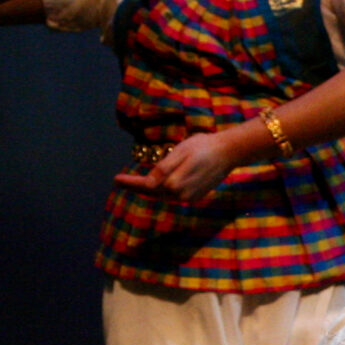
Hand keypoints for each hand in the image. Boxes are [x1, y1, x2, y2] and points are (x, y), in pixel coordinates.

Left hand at [112, 126, 248, 199]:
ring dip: (149, 191)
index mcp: (174, 183)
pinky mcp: (195, 196)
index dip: (130, 182)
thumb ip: (163, 169)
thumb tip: (147, 184)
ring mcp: (189, 197)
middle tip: (120, 181)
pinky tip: (156, 187)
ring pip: (163, 195)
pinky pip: (173, 195)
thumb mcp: (180, 152)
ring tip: (133, 184)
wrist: (229, 152)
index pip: (146, 186)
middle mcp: (180, 194)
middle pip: (153, 192)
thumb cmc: (203, 147)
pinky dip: (162, 191)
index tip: (116, 179)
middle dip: (136, 187)